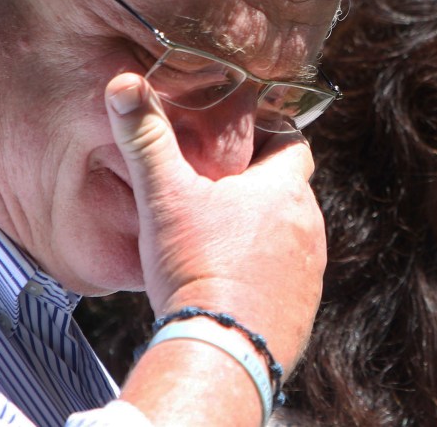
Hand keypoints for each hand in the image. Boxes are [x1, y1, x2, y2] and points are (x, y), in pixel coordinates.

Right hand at [104, 72, 325, 374]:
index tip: (237, 140)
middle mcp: (310, 224)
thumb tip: (124, 86)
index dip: (267, 134)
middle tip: (218, 189)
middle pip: (289, 188)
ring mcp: (312, 268)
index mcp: (284, 187)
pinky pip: (289, 274)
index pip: (292, 141)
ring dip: (263, 229)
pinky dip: (267, 269)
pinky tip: (232, 278)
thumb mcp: (164, 197)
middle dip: (258, 184)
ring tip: (221, 237)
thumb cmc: (197, 267)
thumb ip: (145, 139)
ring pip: (290, 232)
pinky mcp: (305, 306)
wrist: (221, 350)